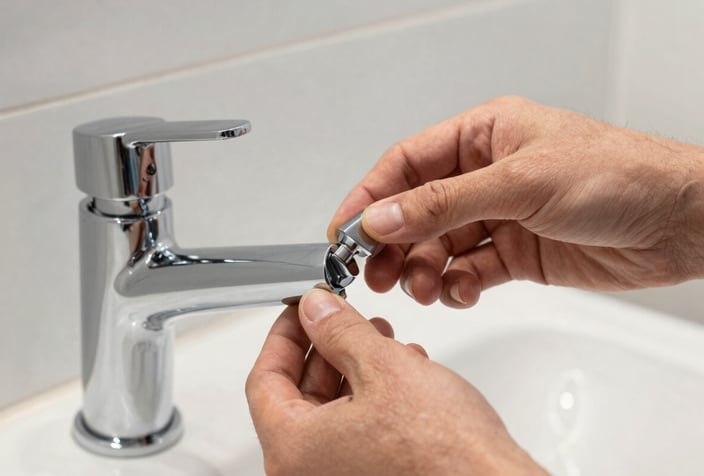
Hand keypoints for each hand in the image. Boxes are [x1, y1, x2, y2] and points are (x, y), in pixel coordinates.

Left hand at [245, 289, 545, 475]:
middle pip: (298, 397)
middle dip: (327, 350)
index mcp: (293, 450)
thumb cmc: (446, 456)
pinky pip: (355, 435)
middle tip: (344, 320)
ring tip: (381, 342)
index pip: (264, 380)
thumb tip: (316, 310)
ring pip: (330, 414)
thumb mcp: (383, 368)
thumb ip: (339, 331)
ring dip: (354, 371)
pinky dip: (372, 400)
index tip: (299, 312)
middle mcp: (308, 474)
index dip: (284, 336)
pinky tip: (402, 376)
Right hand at [329, 96, 703, 306]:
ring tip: (422, 288)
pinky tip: (461, 293)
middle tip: (376, 273)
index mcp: (483, 136)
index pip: (407, 164)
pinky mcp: (517, 253)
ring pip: (440, 245)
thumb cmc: (618, 176)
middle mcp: (487, 174)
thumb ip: (444, 204)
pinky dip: (458, 287)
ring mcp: (501, 216)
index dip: (371, 198)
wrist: (680, 222)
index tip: (344, 231)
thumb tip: (384, 218)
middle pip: (417, 210)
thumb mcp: (520, 182)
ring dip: (425, 269)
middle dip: (394, 243)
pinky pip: (469, 271)